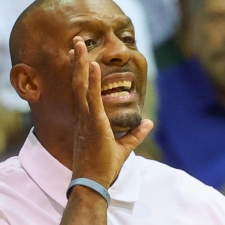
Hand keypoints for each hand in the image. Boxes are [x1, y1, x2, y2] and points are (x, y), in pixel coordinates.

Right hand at [68, 36, 152, 187]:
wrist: (92, 183)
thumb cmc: (103, 168)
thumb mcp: (124, 148)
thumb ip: (135, 134)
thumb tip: (148, 122)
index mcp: (87, 120)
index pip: (84, 92)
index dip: (82, 74)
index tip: (82, 57)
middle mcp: (83, 116)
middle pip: (78, 83)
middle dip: (77, 61)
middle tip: (76, 41)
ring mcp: (86, 119)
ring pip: (80, 85)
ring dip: (80, 63)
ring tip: (79, 43)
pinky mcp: (93, 124)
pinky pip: (91, 98)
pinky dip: (91, 80)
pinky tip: (90, 64)